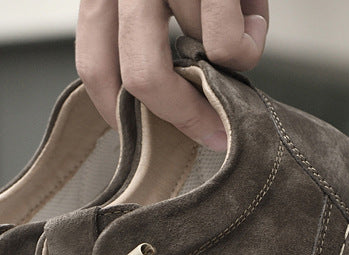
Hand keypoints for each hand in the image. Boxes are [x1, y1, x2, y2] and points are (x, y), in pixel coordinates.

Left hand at [76, 0, 268, 151]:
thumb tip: (171, 109)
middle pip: (137, 76)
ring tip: (241, 38)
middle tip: (209, 130)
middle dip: (177, 115)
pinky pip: (226, 44)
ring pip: (190, 55)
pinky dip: (249, 47)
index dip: (116, 113)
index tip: (144, 138)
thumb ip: (152, 41)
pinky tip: (254, 22)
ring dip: (223, 64)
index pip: (94, 66)